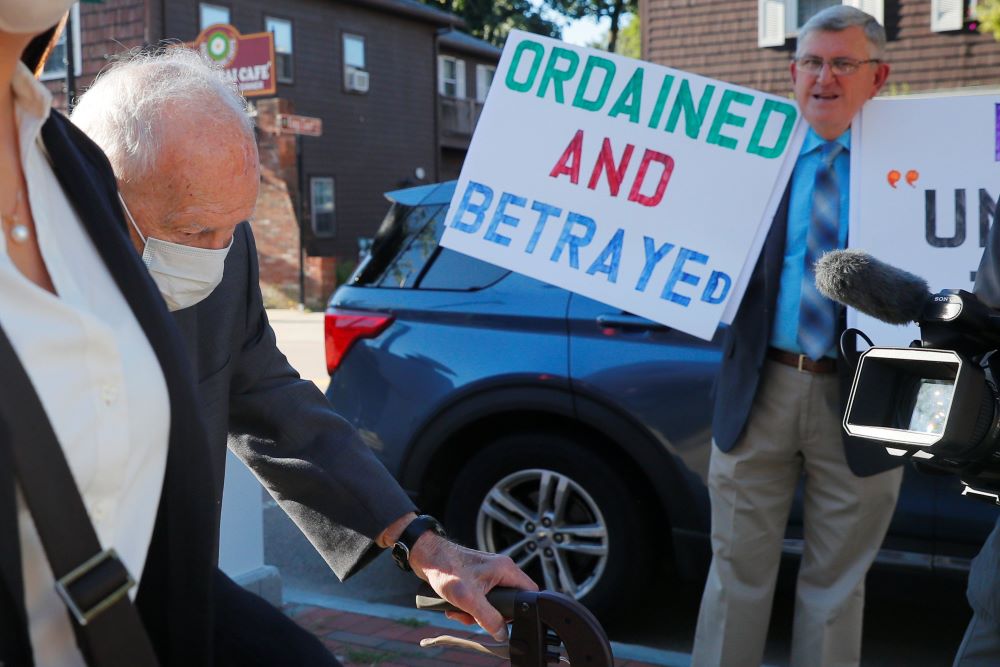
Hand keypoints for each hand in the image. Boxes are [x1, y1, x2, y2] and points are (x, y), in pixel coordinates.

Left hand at [408, 533, 537, 641]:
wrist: (426, 557)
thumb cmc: (446, 569)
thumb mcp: (469, 599)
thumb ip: (489, 617)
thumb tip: (502, 633)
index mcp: (505, 569)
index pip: (529, 591)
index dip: (520, 609)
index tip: (505, 618)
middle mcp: (501, 569)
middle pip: (509, 601)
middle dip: (491, 614)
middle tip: (474, 615)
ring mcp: (489, 574)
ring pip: (492, 602)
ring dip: (475, 612)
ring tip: (459, 610)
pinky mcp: (477, 578)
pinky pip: (481, 599)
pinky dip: (468, 606)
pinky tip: (455, 607)